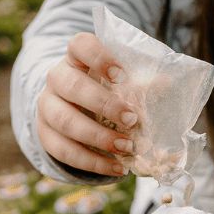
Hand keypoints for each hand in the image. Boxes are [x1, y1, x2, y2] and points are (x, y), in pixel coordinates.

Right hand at [36, 33, 139, 176]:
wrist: (72, 108)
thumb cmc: (105, 89)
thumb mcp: (121, 81)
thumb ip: (141, 80)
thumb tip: (168, 82)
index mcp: (77, 57)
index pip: (80, 45)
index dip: (99, 57)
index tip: (121, 75)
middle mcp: (57, 78)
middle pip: (71, 86)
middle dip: (104, 105)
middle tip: (132, 119)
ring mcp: (47, 106)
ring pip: (65, 121)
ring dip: (98, 137)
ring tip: (127, 148)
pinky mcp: (45, 135)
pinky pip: (63, 151)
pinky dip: (92, 162)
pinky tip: (116, 168)